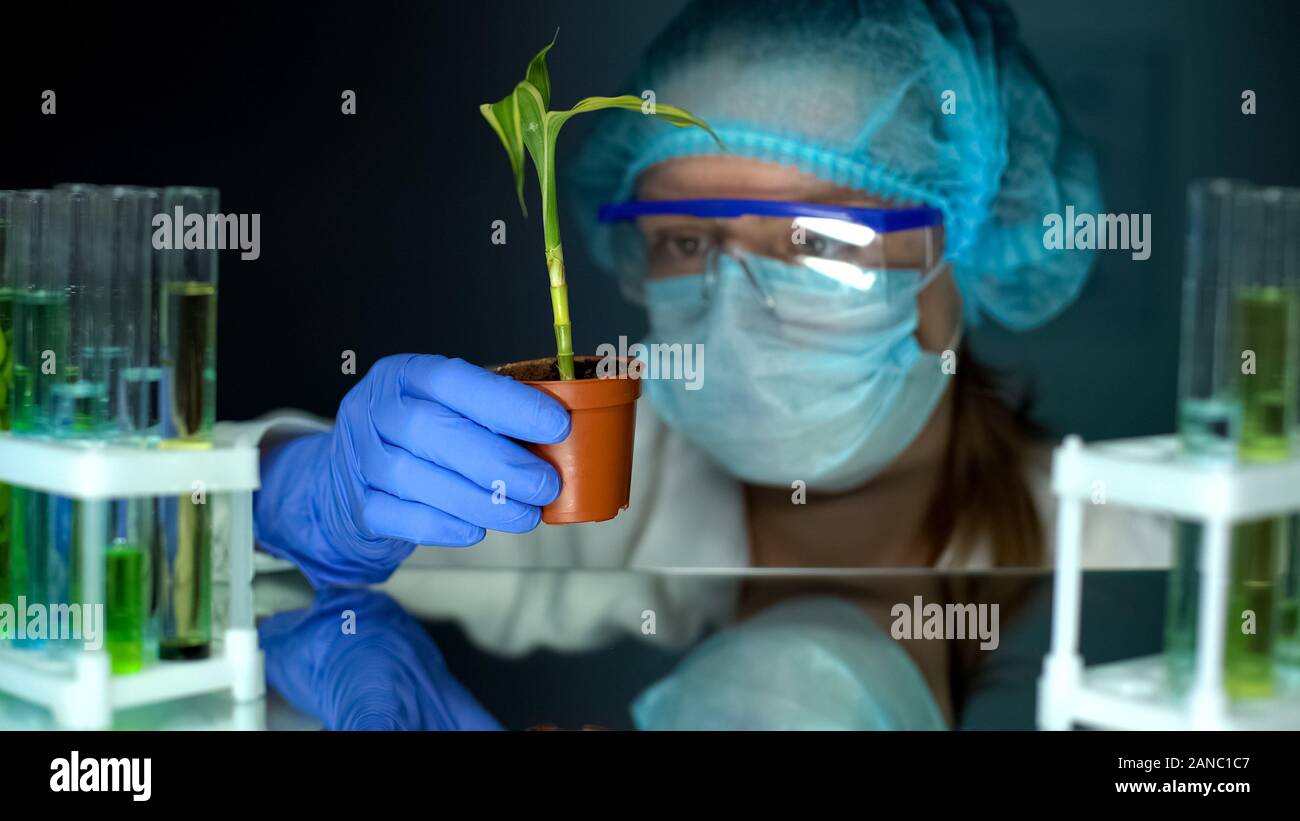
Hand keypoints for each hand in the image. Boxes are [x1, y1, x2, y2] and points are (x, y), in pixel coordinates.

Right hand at [255, 354, 568, 586]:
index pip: (454, 381)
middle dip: (499, 462)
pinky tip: (478, 528)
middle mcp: (376, 410)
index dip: (508, 403)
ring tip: (526, 514)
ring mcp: (361, 457)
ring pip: (416, 478)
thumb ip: (491, 412)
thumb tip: (563, 435)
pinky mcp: (359, 503)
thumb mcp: (446, 404)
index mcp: (406, 374)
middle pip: (432, 432)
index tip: (557, 425)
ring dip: (480, 499)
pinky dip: (443, 525)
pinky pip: (400, 516)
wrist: (347, 471)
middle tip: (546, 484)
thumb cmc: (418, 433)